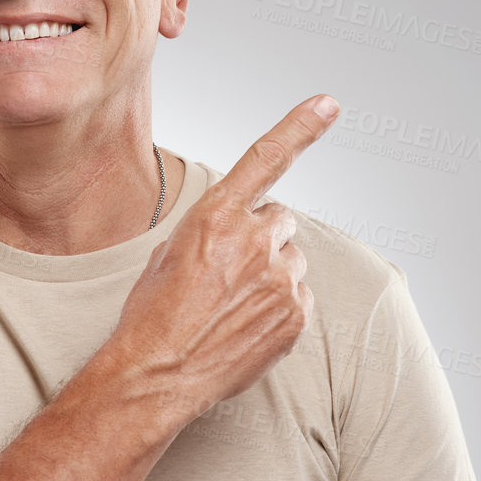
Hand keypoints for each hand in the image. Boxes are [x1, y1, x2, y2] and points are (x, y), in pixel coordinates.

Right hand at [104, 94, 339, 418]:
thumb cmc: (152, 317)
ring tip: (231, 308)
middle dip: (262, 240)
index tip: (328, 104)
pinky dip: (279, 309)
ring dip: (270, 277)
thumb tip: (242, 228)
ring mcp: (279, 278)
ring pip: (290, 262)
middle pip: (279, 221)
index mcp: (215, 215)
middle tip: (229, 275)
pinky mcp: (295, 314)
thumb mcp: (169, 253)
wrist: (156, 376)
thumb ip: (214, 229)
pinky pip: (299, 298)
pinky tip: (245, 326)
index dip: (300, 127)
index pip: (265, 158)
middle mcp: (253, 239)